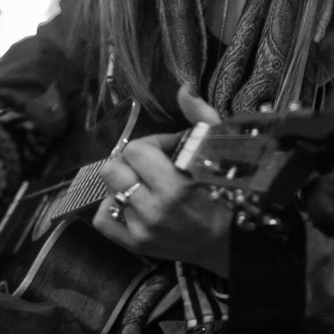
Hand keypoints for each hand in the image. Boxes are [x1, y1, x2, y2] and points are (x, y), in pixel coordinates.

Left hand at [92, 85, 232, 276]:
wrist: (230, 243)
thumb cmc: (229, 195)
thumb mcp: (221, 153)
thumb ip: (200, 119)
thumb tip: (183, 89)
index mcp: (175, 186)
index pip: (137, 150)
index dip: (152, 144)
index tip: (170, 150)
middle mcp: (153, 211)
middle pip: (113, 168)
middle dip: (132, 161)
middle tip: (152, 166)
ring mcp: (141, 230)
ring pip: (108, 189)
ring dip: (125, 182)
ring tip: (146, 185)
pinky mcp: (134, 244)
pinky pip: (102, 218)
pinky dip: (113, 207)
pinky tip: (132, 203)